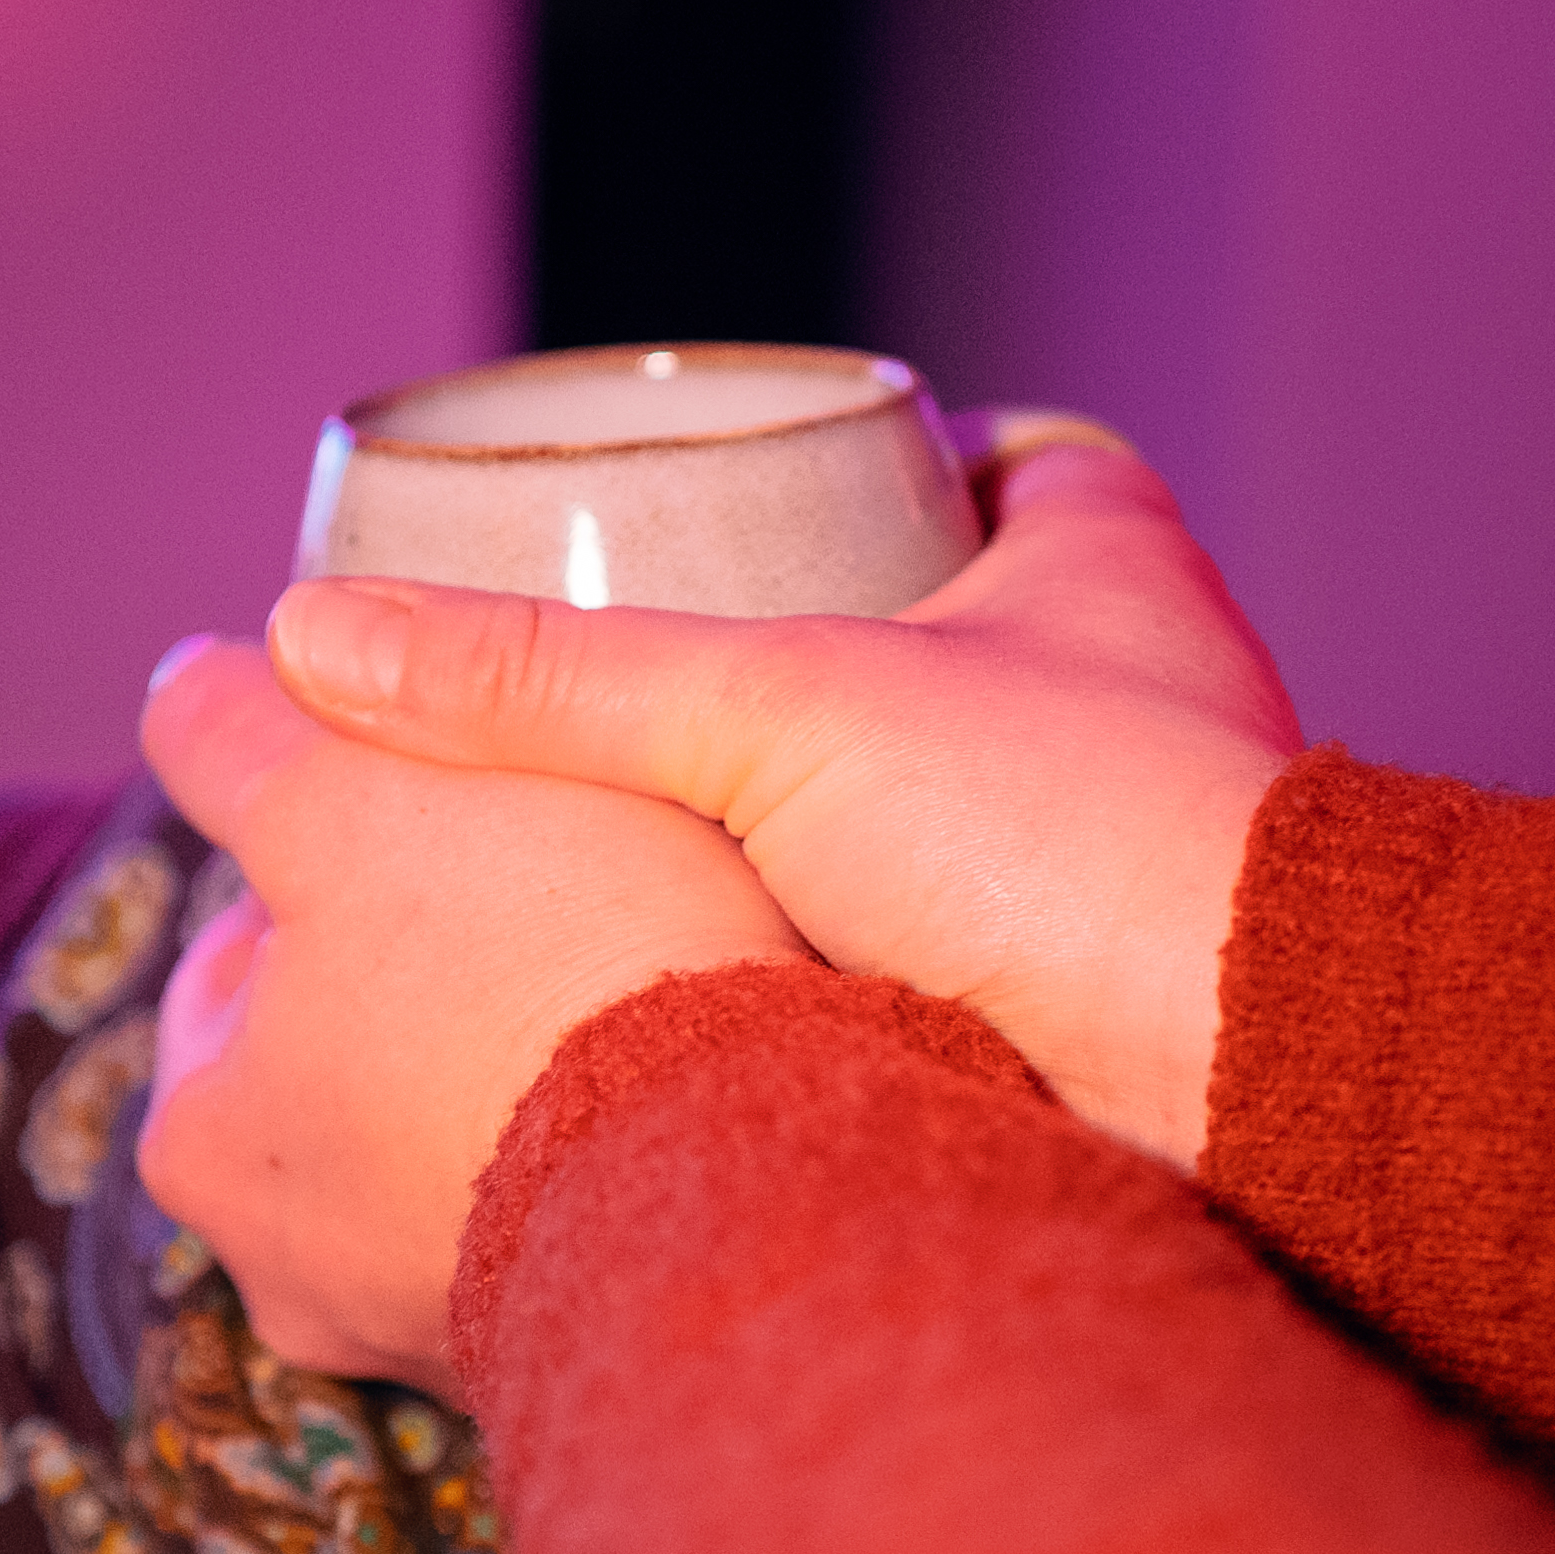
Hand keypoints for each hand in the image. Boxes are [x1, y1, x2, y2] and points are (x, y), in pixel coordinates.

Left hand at [135, 638, 803, 1391]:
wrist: (775, 1181)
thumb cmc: (539, 975)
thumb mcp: (349, 795)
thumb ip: (240, 730)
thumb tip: (181, 685)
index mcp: (207, 1152)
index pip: (237, 965)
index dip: (331, 854)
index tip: (434, 807)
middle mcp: (300, 1287)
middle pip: (350, 1064)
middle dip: (435, 972)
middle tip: (550, 875)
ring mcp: (446, 1344)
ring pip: (469, 1149)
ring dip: (534, 1067)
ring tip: (643, 966)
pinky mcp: (589, 1360)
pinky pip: (581, 1219)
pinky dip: (615, 1153)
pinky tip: (693, 1080)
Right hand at [259, 422, 1298, 1169]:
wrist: (1250, 1104)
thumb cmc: (1073, 850)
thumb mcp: (770, 713)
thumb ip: (542, 680)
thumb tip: (304, 642)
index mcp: (1104, 556)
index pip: (1000, 450)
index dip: (886, 453)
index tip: (759, 476)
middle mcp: (1133, 688)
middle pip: (945, 625)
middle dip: (814, 650)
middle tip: (648, 662)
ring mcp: (1119, 848)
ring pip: (942, 800)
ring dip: (818, 821)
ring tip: (643, 822)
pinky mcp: (1089, 994)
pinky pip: (940, 940)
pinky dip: (843, 945)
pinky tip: (720, 960)